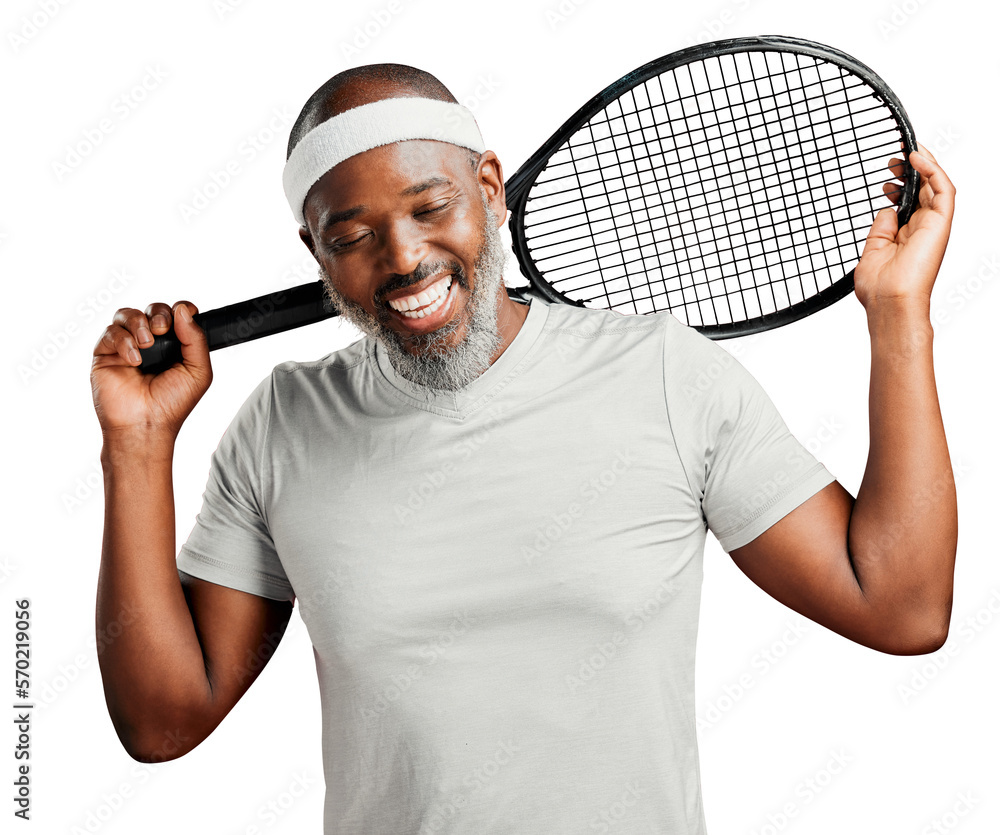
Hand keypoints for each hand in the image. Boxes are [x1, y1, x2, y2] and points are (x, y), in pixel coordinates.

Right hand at [91, 301, 212, 437]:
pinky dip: (123, 341)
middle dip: (159, 313)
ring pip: (127, 314)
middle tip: (162, 330)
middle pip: (152, 310)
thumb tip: (184, 310)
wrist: (146, 425)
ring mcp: (126, 347)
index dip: (181, 309)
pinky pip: (110, 332)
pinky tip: (134, 360)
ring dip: (138, 322)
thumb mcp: (198, 371)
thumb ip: (196, 339)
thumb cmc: (172, 404)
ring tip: (147, 344)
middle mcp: (150, 344)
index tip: (186, 312)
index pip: (176, 314)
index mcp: (174, 346)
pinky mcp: (105, 354)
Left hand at [854, 142, 955, 312]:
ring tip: (907, 149)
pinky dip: (933, 171)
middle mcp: (923, 228)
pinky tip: (917, 158)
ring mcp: (933, 225)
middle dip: (911, 169)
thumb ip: (881, 229)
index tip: (886, 174)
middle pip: (924, 189)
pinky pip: (944, 190)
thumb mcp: (873, 250)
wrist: (889, 301)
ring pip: (937, 185)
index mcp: (907, 235)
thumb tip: (886, 209)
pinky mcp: (941, 223)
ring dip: (924, 164)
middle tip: (895, 155)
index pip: (910, 202)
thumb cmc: (879, 287)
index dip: (901, 184)